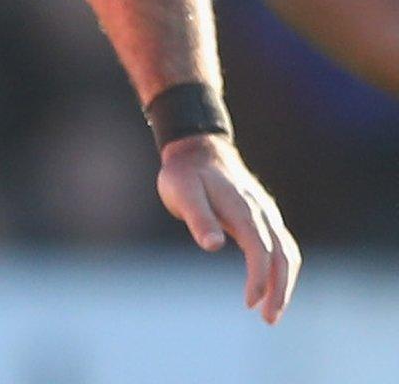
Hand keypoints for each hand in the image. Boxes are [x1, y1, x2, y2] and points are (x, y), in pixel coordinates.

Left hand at [155, 134, 299, 323]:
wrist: (198, 150)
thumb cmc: (185, 174)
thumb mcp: (182, 192)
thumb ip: (198, 218)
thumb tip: (213, 246)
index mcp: (244, 209)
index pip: (260, 249)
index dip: (259, 277)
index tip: (250, 302)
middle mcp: (262, 213)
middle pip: (282, 256)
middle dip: (280, 289)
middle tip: (269, 319)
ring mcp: (266, 214)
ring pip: (287, 252)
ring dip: (285, 283)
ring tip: (272, 311)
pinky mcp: (265, 217)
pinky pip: (283, 246)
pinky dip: (283, 268)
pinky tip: (273, 286)